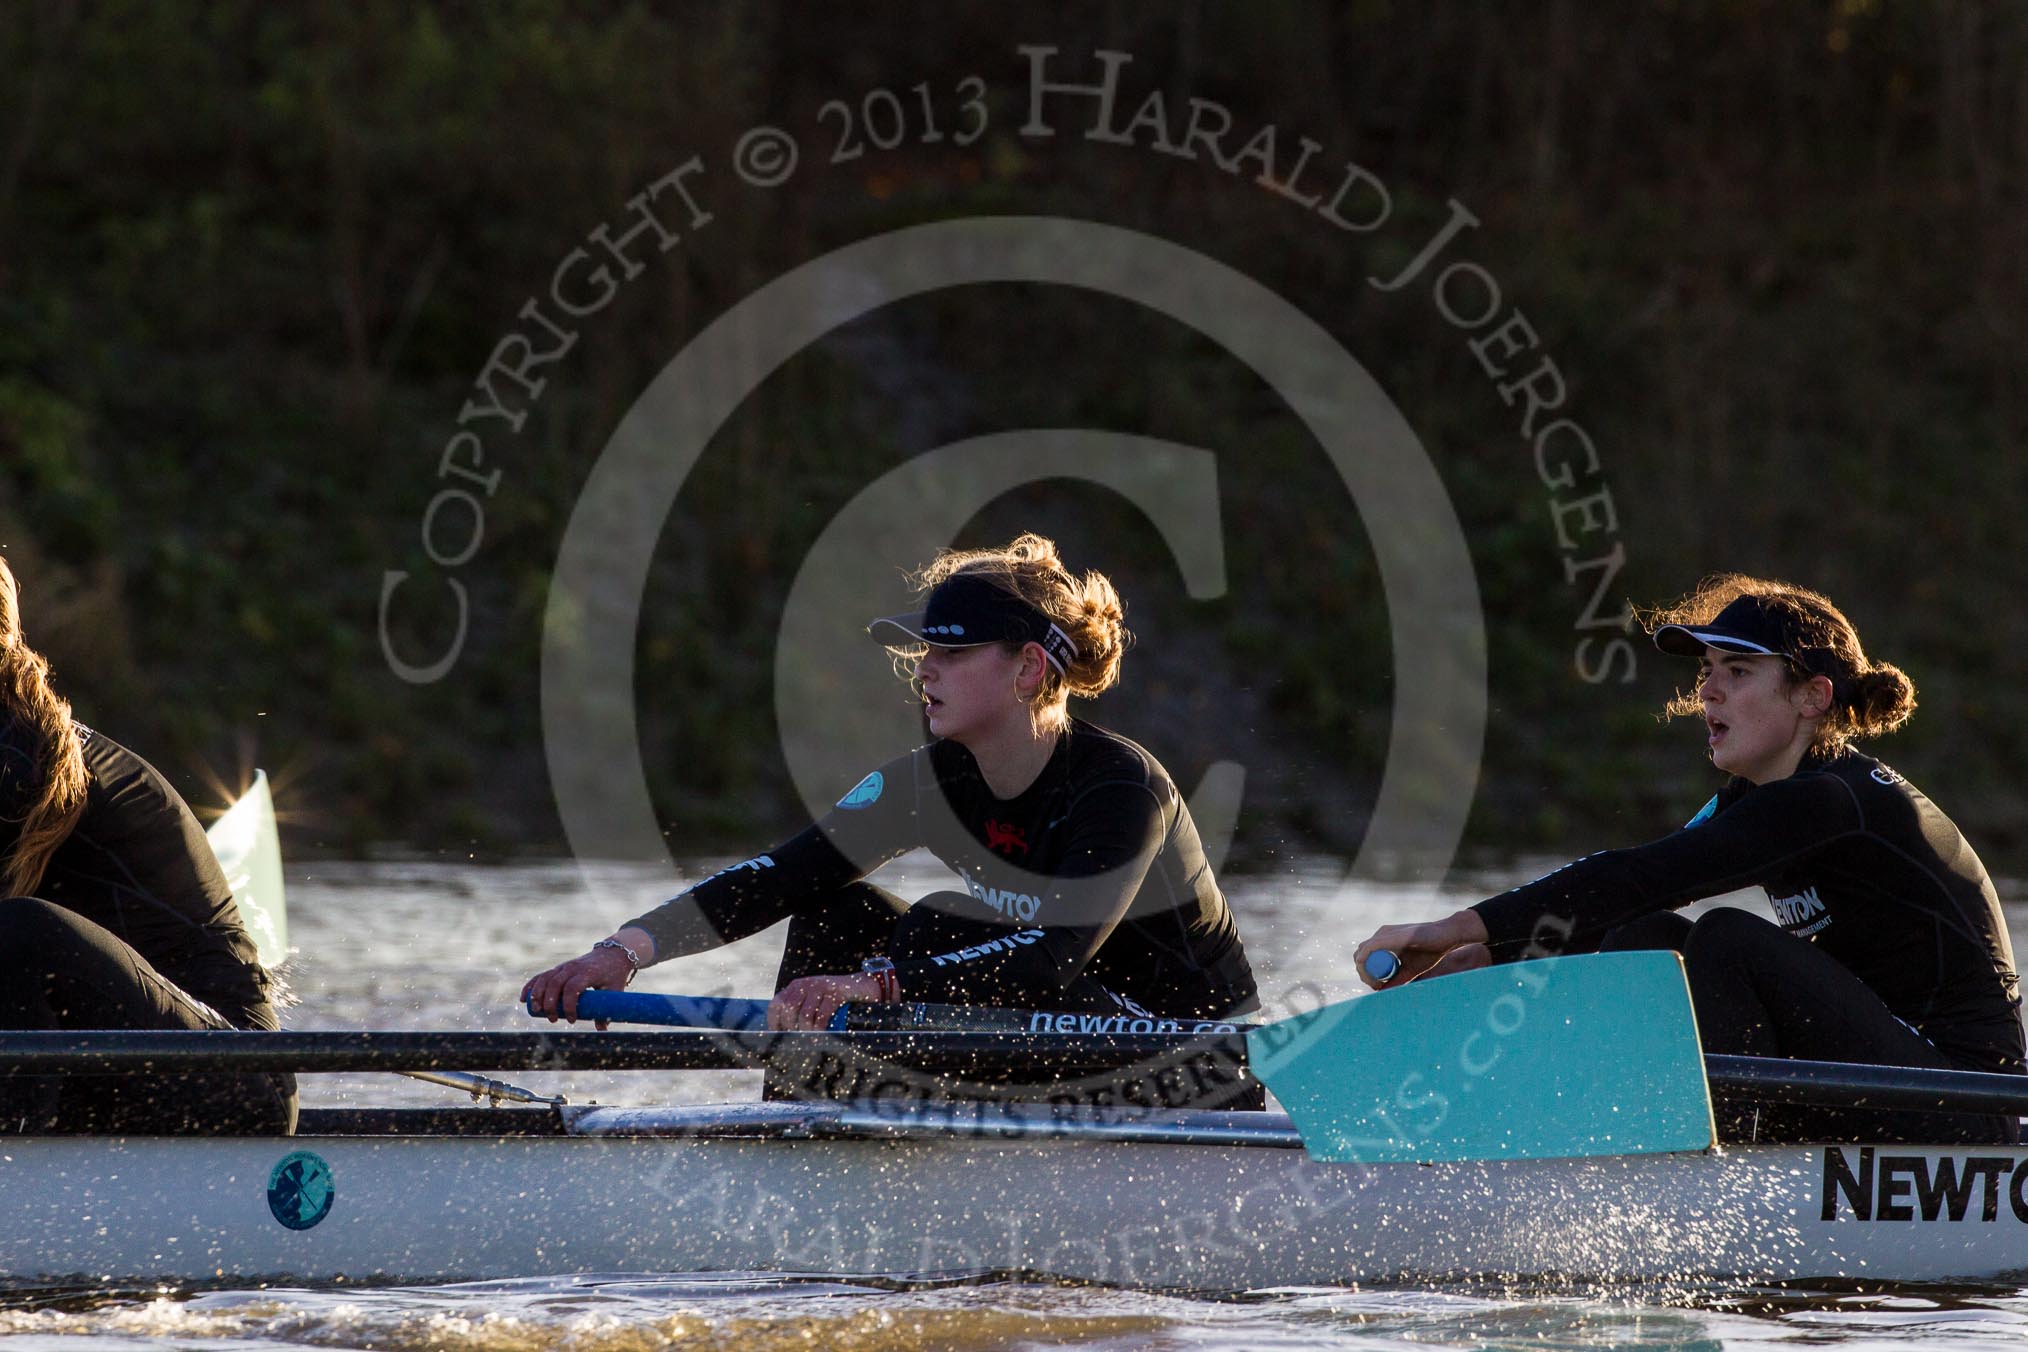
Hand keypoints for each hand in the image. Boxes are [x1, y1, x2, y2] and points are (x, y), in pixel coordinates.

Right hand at [521, 945, 634, 1025]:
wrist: (613, 953)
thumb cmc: (615, 974)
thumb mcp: (615, 990)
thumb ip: (608, 1010)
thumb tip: (602, 1029)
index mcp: (587, 973)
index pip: (573, 988)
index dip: (569, 1005)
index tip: (573, 1020)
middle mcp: (573, 968)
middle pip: (555, 984)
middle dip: (550, 1003)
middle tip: (553, 1020)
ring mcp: (564, 967)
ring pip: (545, 978)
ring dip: (537, 995)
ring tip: (536, 1012)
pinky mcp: (559, 968)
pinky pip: (541, 975)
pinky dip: (531, 986)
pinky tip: (524, 998)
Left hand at [768, 973, 885, 1030]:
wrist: (859, 986)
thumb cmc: (833, 999)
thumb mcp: (813, 999)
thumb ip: (799, 1009)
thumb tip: (784, 1033)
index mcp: (796, 986)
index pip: (777, 1003)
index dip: (774, 1021)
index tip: (777, 1035)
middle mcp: (806, 984)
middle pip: (789, 1009)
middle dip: (791, 1028)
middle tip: (797, 1039)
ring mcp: (820, 987)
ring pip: (805, 1015)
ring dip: (807, 1031)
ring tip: (810, 1039)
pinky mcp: (835, 993)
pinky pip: (822, 1016)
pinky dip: (820, 1029)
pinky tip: (821, 1035)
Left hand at [1353, 908, 1491, 988]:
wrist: (1446, 936)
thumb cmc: (1431, 951)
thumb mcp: (1410, 970)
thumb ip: (1397, 980)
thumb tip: (1381, 993)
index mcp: (1383, 940)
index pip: (1364, 955)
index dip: (1365, 973)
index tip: (1376, 986)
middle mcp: (1381, 934)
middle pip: (1360, 954)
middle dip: (1363, 973)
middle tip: (1375, 986)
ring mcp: (1384, 933)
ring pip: (1362, 952)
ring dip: (1364, 970)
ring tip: (1376, 984)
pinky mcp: (1389, 935)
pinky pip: (1370, 948)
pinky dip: (1366, 961)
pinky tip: (1369, 974)